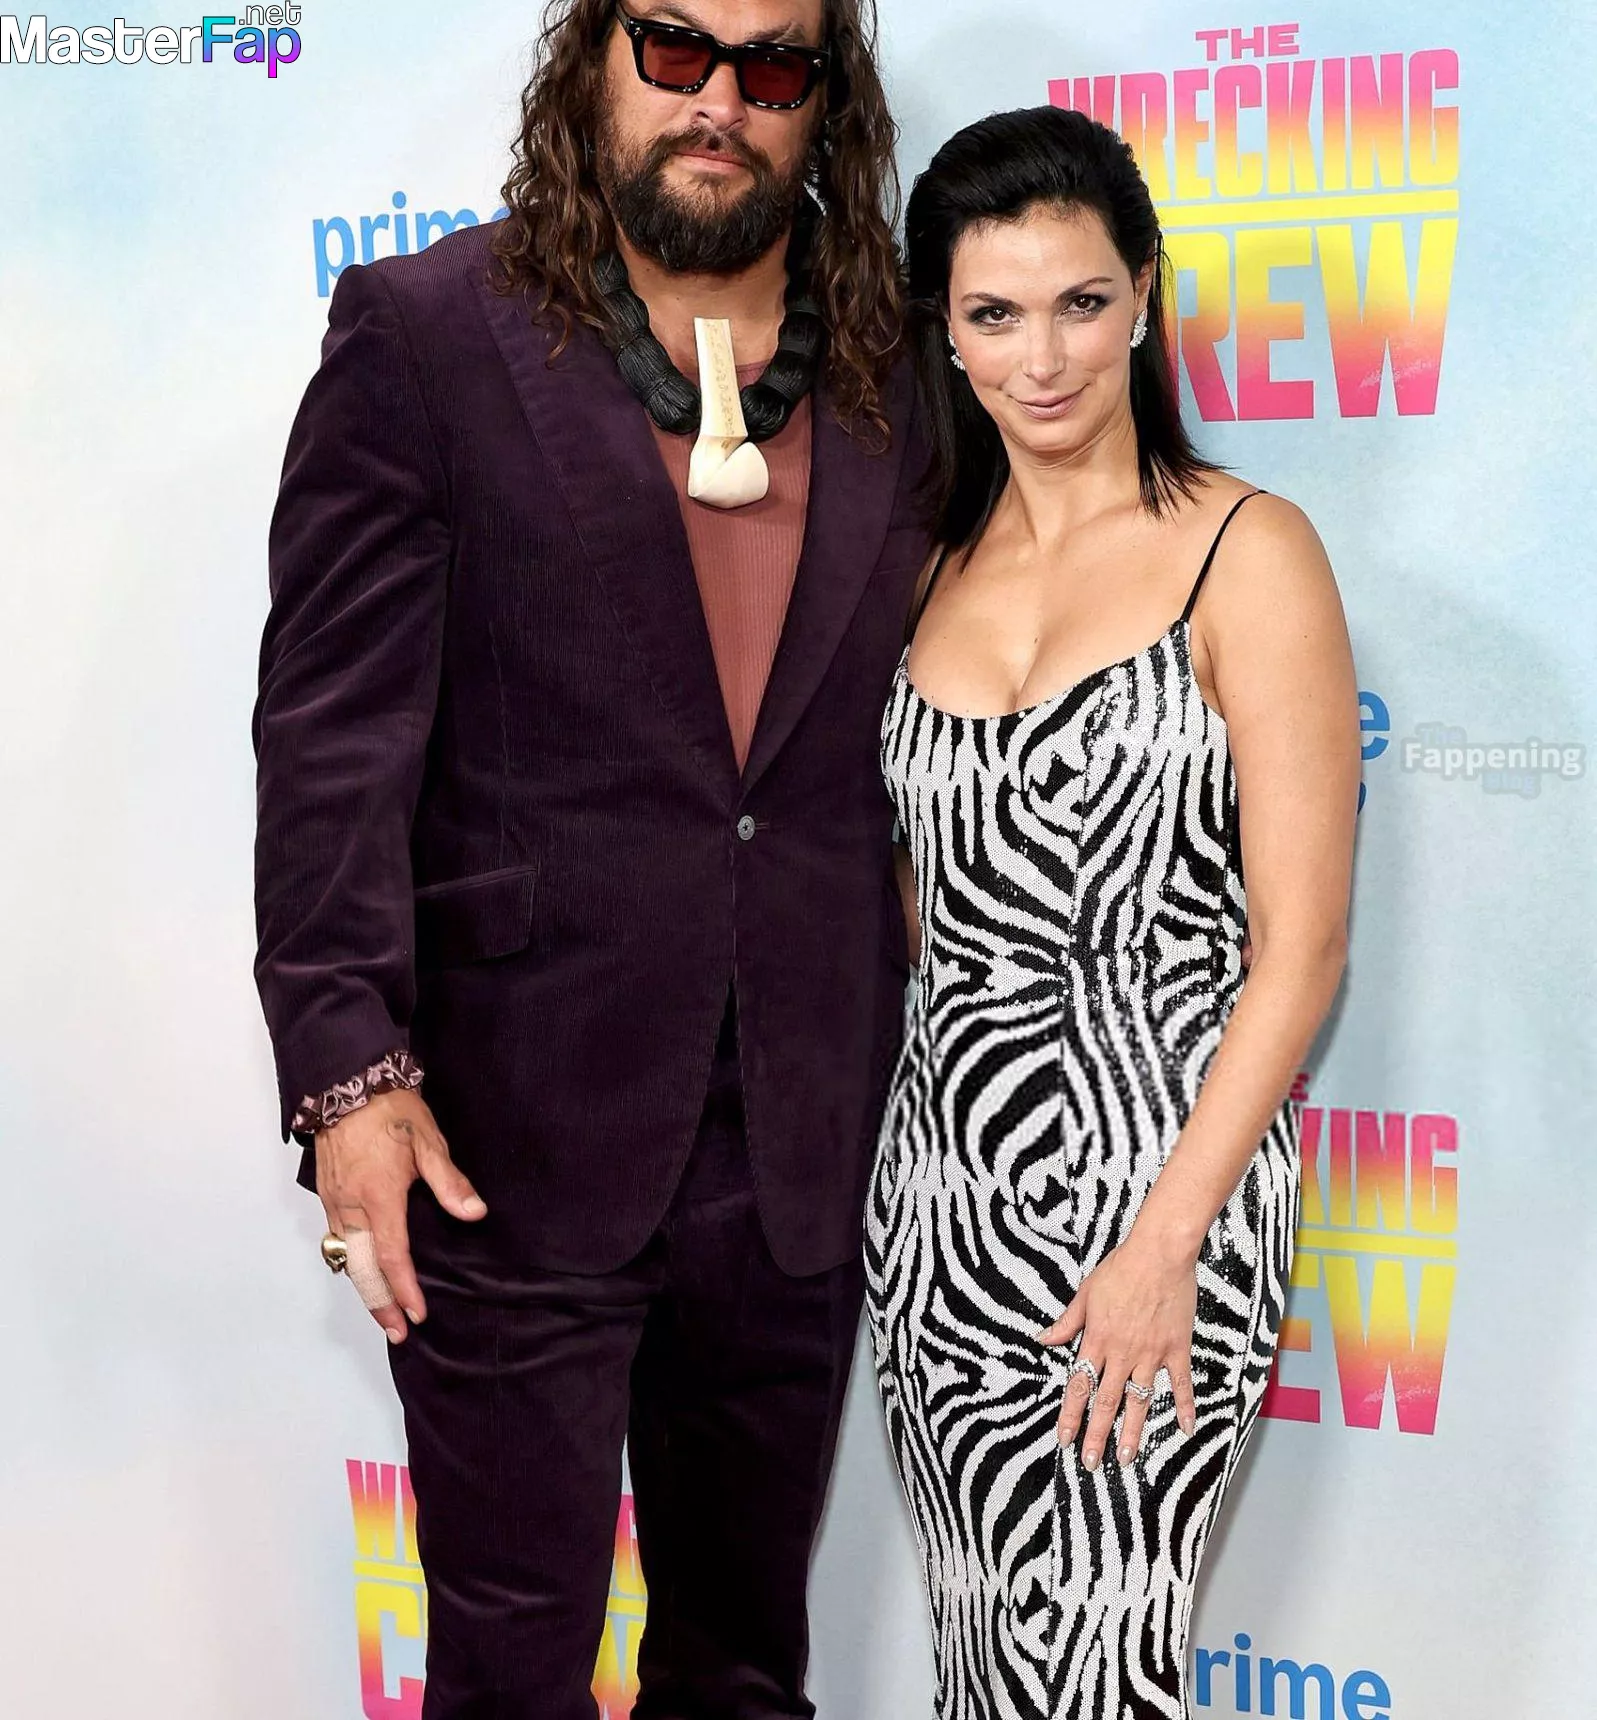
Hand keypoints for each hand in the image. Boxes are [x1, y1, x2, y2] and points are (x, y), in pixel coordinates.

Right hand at [316, 1089, 486, 1343]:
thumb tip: (474, 1214)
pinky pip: (336, 1240)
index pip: (393, 1258)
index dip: (405, 1290)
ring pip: (346, 1258)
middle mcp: (351, 1207)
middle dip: (379, 1304)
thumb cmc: (390, 1110)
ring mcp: (334, 1202)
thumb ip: (449, 1181)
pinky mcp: (326, 1194)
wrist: (346, 1082)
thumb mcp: (429, 1141)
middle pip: (362, 1270)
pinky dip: (350, 1263)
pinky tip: (363, 1269)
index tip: (418, 1315)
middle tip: (396, 1332)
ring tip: (382, 1309)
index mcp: (379, 1198)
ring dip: (363, 1287)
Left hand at [1038, 1233, 1199, 1468]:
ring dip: (1131, 1431)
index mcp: (1097, 1340)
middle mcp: (1122, 1353)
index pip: (1079, 1386)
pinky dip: (1184, 1407)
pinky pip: (1181, 1384)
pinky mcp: (1176, 1349)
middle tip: (1091, 1463)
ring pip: (1139, 1400)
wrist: (1159, 1254)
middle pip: (1106, 1402)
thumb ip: (1066, 1322)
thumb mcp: (1085, 1293)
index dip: (1071, 1415)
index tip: (1064, 1439)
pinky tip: (1185, 1430)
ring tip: (1125, 1458)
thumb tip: (1043, 1339)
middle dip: (1096, 1435)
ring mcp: (1151, 1353)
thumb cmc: (1120, 1269)